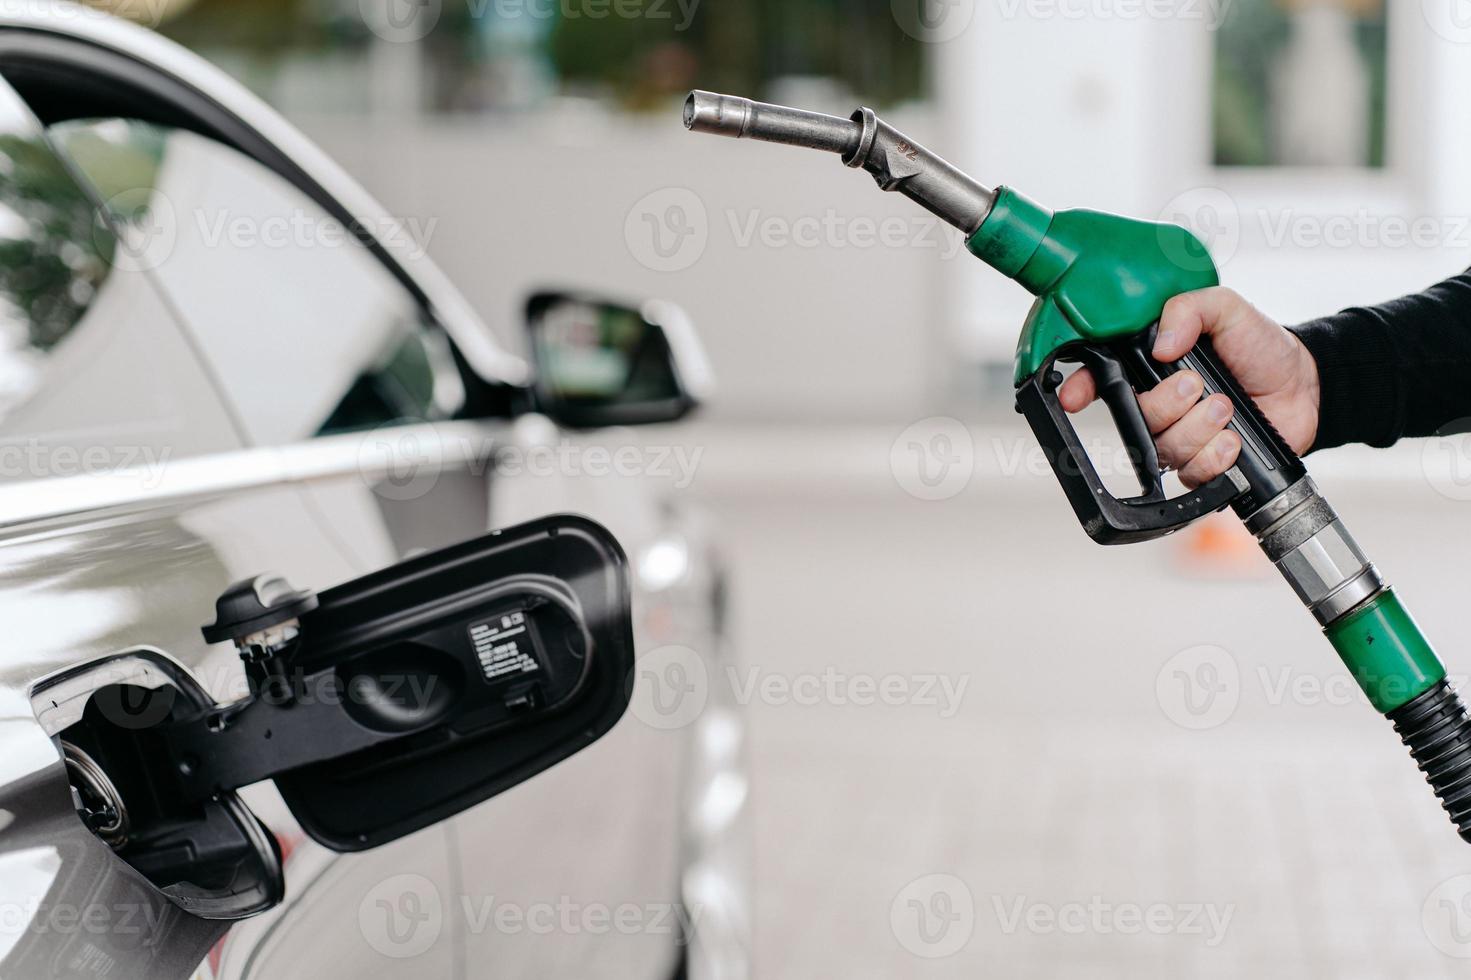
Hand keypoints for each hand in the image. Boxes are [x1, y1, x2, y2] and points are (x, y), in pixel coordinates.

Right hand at [1058, 287, 1319, 487]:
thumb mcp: (1227, 309)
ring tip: (1227, 409)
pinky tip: (1233, 439)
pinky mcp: (1202, 466)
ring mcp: (1180, 437)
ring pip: (1164, 448)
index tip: (1074, 397)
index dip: (1081, 389)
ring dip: (1199, 428)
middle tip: (1198, 385)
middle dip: (1168, 403)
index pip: (1103, 380)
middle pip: (1136, 417)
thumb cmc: (1263, 347)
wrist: (1305, 385)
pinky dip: (1215, 457)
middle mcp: (1161, 405)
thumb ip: (1189, 309)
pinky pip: (1191, 473)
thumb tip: (1161, 344)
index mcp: (1155, 367)